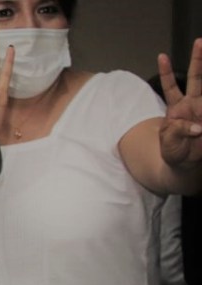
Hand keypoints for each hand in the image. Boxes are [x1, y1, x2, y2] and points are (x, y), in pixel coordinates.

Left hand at [158, 38, 201, 170]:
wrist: (186, 166)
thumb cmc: (173, 153)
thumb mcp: (168, 143)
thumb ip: (178, 132)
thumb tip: (197, 127)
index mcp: (177, 109)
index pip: (171, 87)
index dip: (167, 72)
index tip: (162, 56)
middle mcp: (193, 105)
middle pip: (196, 78)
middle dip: (198, 60)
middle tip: (199, 42)